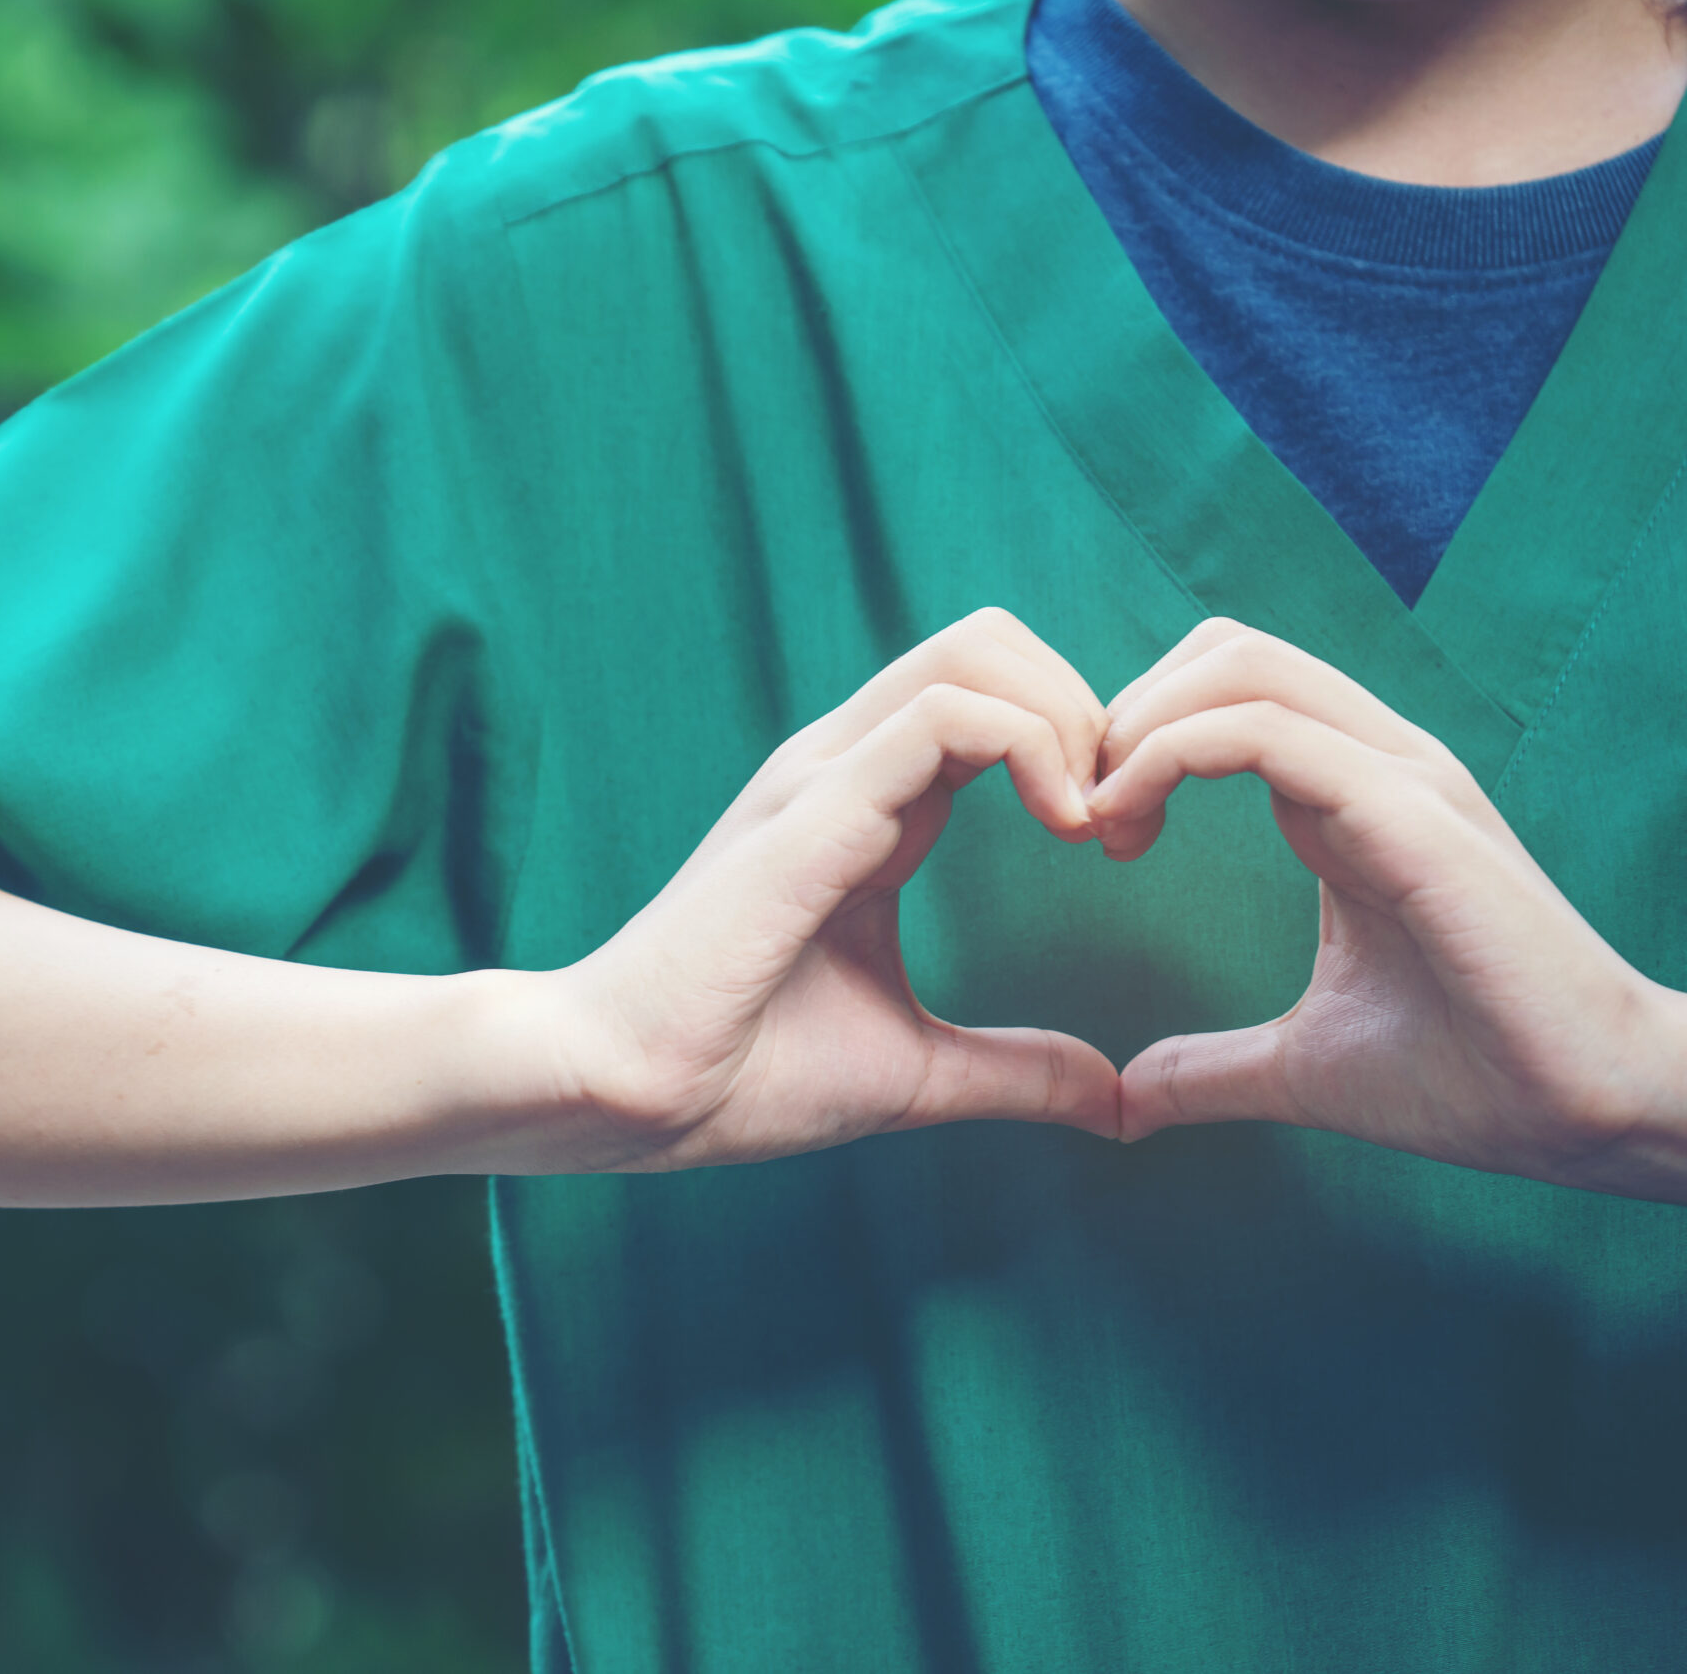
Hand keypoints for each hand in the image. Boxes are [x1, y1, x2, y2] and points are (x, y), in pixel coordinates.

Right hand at [545, 608, 1120, 1172]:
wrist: (628, 1095)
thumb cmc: (740, 1073)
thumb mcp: (917, 1071)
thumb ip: (1017, 1070)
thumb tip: (1117, 1105)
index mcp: (864, 804)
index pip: (988, 695)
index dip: (1079, 745)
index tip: (1120, 845)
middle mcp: (842, 766)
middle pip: (988, 642)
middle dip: (1086, 709)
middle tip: (1118, 822)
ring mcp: (822, 776)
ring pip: (973, 652)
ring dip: (1068, 718)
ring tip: (1091, 823)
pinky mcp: (813, 807)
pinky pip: (944, 715)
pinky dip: (1034, 747)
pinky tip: (1062, 828)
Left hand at [1091, 618, 1686, 1200]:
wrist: (1594, 1115)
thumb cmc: (1476, 1079)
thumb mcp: (1307, 1067)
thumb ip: (1213, 1068)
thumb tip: (1129, 1100)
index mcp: (1354, 798)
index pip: (1229, 693)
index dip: (1138, 739)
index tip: (1092, 833)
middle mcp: (1380, 765)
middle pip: (1227, 651)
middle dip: (1127, 711)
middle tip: (1083, 816)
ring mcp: (1401, 781)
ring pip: (1242, 666)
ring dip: (1140, 726)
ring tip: (1099, 821)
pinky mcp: (1412, 818)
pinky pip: (1268, 733)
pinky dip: (1171, 756)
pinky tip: (1127, 829)